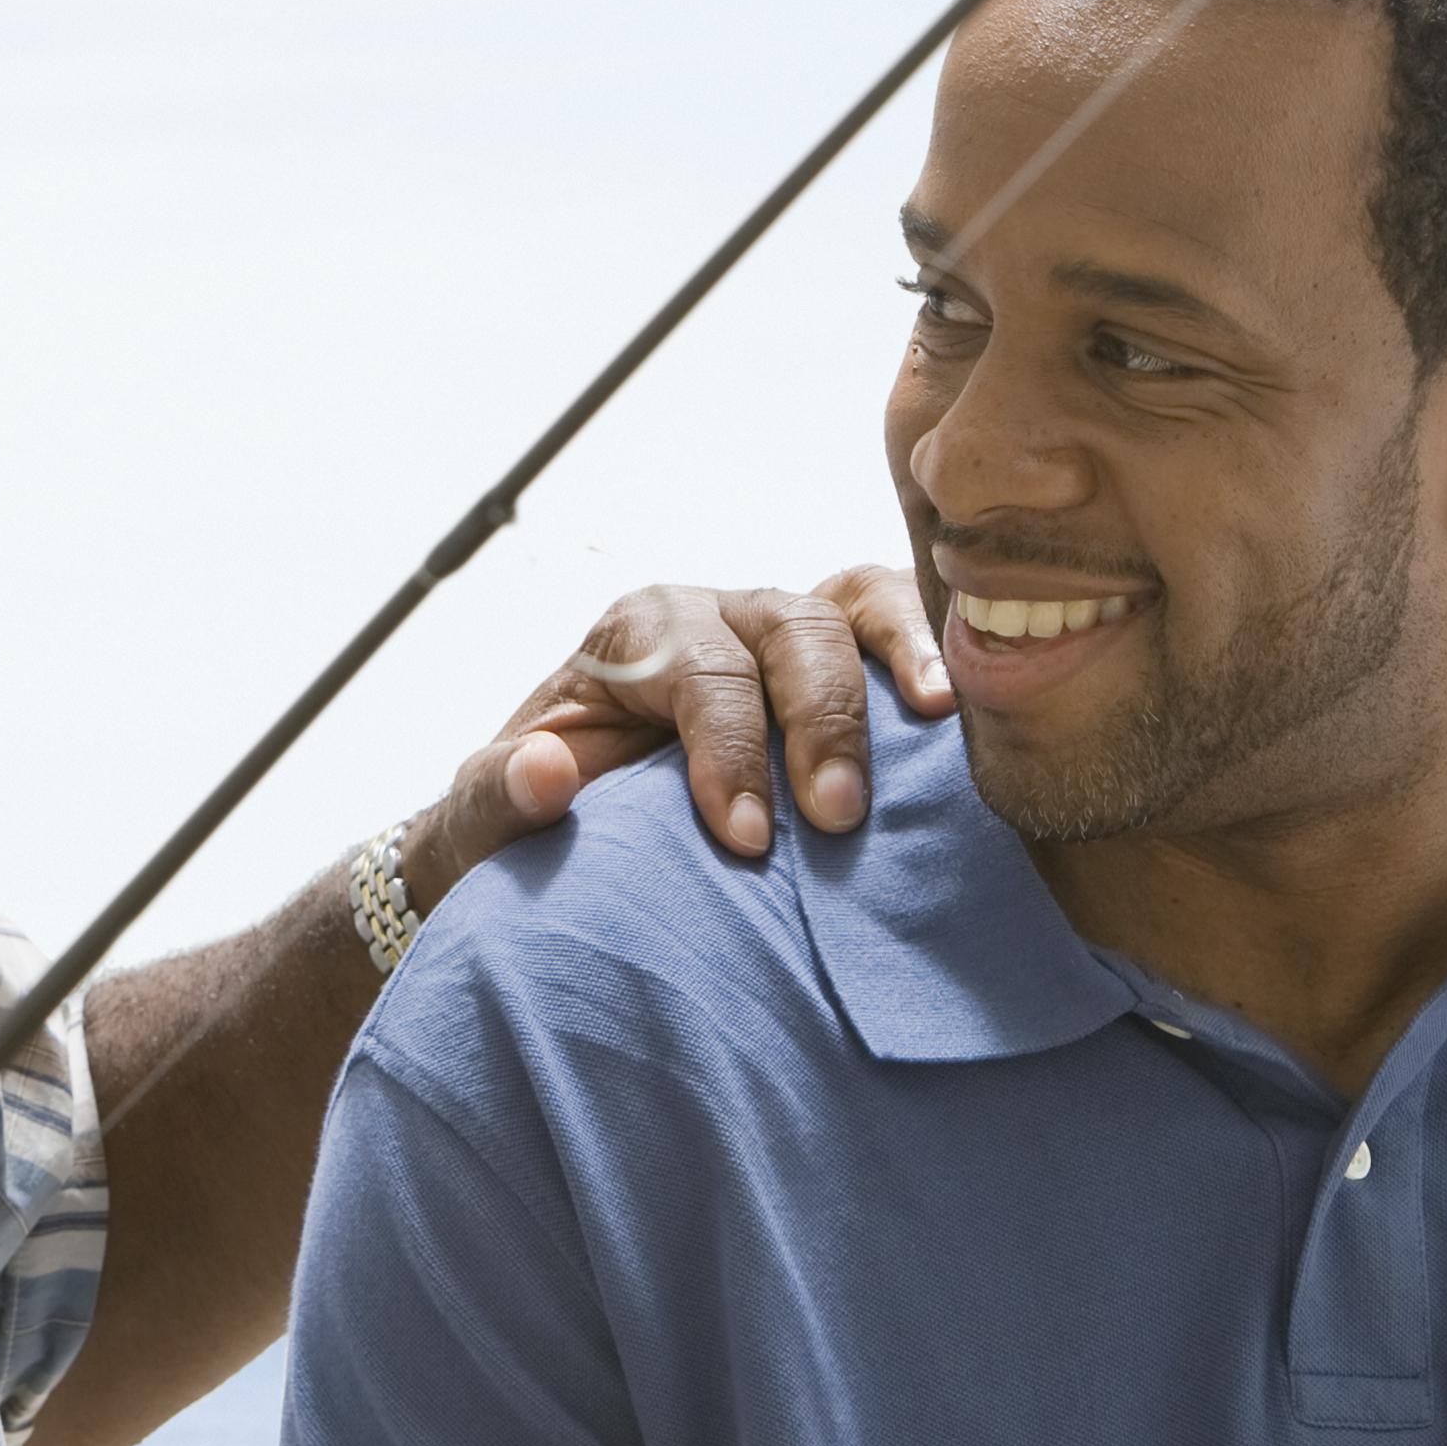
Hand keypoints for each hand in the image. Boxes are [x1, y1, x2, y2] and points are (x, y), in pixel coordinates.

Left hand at [403, 566, 950, 902]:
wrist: (569, 835)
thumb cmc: (529, 827)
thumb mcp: (483, 826)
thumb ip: (494, 799)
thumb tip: (543, 771)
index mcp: (632, 636)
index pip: (696, 670)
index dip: (728, 748)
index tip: (747, 839)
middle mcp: (715, 615)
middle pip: (786, 629)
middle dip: (817, 718)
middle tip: (836, 820)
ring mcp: (785, 630)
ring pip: (849, 606)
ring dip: (896, 660)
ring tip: (937, 720)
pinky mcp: (841, 658)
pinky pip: (893, 623)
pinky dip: (931, 646)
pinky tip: (963, 703)